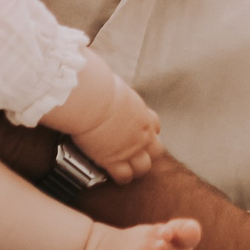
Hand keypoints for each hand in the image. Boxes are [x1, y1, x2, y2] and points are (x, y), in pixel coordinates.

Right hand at [45, 57, 163, 182]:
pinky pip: (124, 177)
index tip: (140, 133)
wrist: (93, 100)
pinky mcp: (115, 160)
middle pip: (156, 150)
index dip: (148, 131)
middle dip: (148, 153)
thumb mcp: (110, 83)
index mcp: (142, 112)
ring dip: (136, 169)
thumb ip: (109, 85)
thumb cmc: (98, 85)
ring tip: (127, 170)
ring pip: (144, 167)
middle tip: (136, 155)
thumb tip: (94, 70)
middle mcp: (141, 132)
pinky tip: (113, 177)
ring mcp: (130, 148)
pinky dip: (120, 178)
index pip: (155, 126)